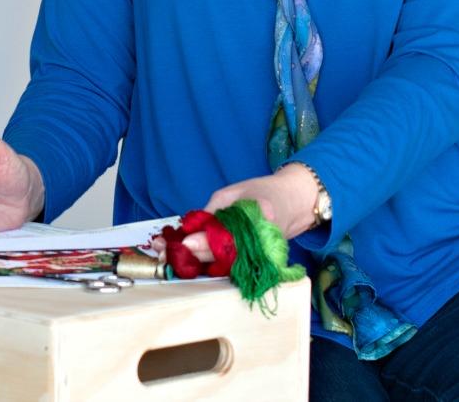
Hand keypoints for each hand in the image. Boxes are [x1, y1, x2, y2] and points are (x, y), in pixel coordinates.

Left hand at [150, 166, 316, 265]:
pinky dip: (208, 263)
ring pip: (225, 264)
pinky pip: (230, 265)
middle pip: (225, 254)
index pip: (229, 234)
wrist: (293, 202)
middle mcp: (263, 240)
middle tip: (165, 253)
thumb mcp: (233, 193)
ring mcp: (263, 255)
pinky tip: (186, 258)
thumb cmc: (261, 192)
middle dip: (194, 254)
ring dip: (197, 262)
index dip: (205, 241)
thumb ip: (213, 212)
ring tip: (167, 256)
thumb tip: (189, 231)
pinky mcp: (258, 263)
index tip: (184, 242)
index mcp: (260, 215)